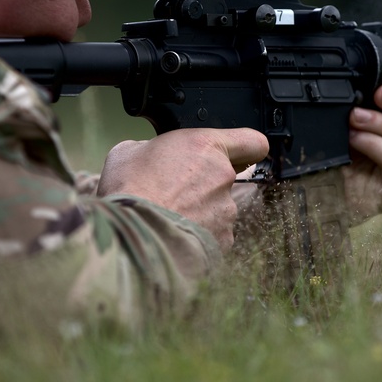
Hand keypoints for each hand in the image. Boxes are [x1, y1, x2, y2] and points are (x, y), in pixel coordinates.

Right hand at [97, 128, 268, 250]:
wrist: (130, 236)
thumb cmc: (128, 190)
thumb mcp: (129, 151)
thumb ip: (154, 148)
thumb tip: (154, 156)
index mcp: (206, 146)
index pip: (253, 141)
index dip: (246, 149)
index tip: (238, 155)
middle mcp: (223, 177)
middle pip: (227, 178)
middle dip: (205, 185)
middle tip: (175, 192)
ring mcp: (226, 211)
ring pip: (219, 208)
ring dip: (200, 212)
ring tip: (168, 218)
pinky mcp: (222, 240)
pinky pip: (214, 234)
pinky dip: (198, 235)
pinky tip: (174, 235)